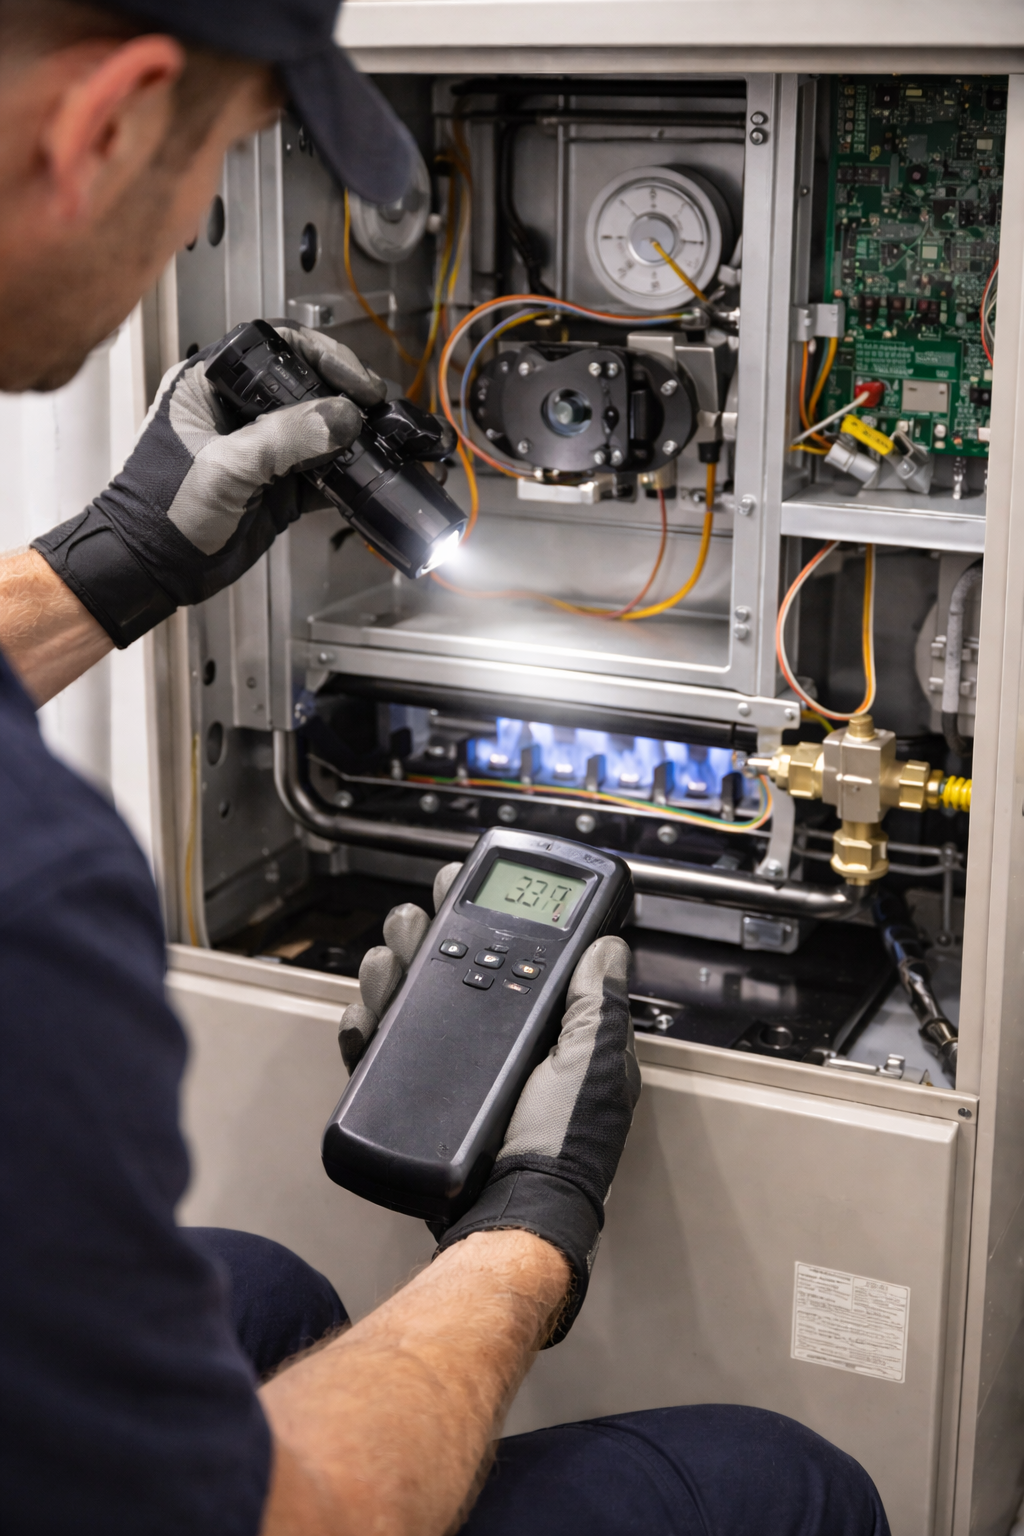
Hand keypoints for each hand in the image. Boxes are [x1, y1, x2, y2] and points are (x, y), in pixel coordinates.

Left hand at [31, 323, 383, 647]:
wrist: (155, 569)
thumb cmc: (160, 511)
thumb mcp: (224, 467)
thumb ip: (282, 438)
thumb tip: (340, 417)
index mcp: (212, 385)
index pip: (275, 347)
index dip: (320, 355)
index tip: (352, 379)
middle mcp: (240, 411)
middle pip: (305, 384)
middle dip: (342, 394)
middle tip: (372, 405)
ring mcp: (262, 448)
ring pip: (318, 428)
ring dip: (348, 434)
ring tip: (376, 438)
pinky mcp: (277, 486)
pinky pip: (321, 472)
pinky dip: (344, 475)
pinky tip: (363, 476)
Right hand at [340, 868, 639, 1343]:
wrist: (512, 1214)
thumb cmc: (563, 1148)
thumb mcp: (595, 1067)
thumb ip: (597, 1005)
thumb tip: (608, 946)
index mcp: (537, 1024)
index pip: (504, 950)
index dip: (480, 911)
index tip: (460, 882)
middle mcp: (489, 1037)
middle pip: (444, 960)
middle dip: (423, 928)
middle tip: (417, 917)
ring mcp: (446, 1063)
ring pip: (405, 992)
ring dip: (389, 966)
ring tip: (389, 963)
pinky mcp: (410, 1091)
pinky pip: (377, 1044)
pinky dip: (363, 1023)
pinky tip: (366, 1017)